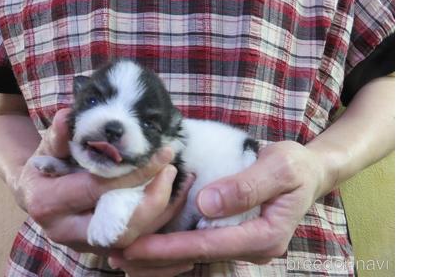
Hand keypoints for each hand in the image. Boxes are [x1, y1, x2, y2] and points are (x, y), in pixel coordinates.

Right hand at [16, 108, 193, 253]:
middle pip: (119, 228)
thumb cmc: (44, 167)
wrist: (36, 194)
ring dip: (161, 212)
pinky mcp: (102, 248)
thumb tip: (69, 116)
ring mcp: (85, 245)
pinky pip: (137, 240)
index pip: (98, 189)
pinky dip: (159, 219)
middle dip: (153, 202)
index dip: (133, 173)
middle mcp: (66, 232)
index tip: (162, 154)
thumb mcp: (47, 147)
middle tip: (172, 171)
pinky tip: (174, 194)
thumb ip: (59, 134)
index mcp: (48, 204)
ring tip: (178, 180)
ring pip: (133, 240)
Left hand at [108, 140, 329, 275]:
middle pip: (197, 256)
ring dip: (159, 258)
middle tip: (114, 254)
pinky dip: (173, 249)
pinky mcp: (235, 236)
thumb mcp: (280, 166)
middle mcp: (253, 247)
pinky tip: (149, 246)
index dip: (169, 247)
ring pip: (196, 256)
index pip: (208, 244)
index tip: (135, 246)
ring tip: (122, 255)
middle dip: (156, 258)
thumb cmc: (296, 166)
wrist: (309, 172)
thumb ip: (246, 186)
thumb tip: (207, 204)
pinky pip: (200, 247)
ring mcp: (243, 244)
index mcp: (265, 235)